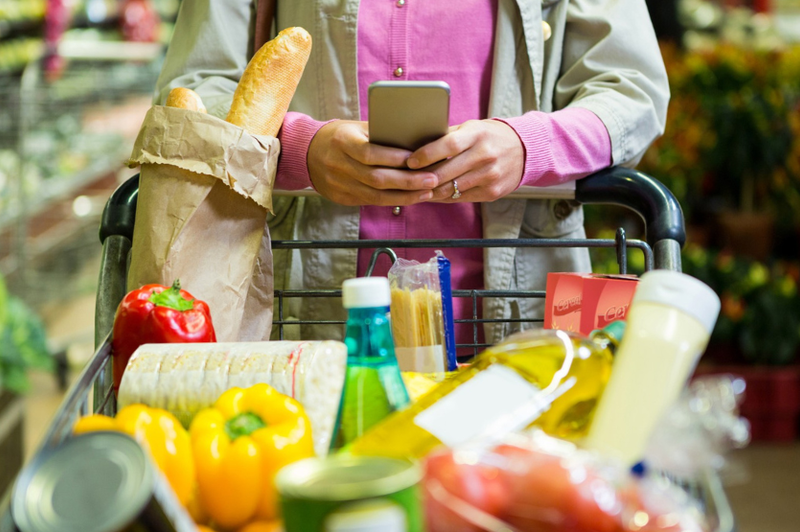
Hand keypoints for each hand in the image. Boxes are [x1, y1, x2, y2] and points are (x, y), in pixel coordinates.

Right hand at [307, 120, 436, 205]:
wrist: (307, 153)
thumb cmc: (340, 136)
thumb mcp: (356, 128)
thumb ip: (380, 134)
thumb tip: (415, 140)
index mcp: (342, 141)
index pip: (370, 153)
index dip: (394, 158)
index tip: (418, 159)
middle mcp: (338, 164)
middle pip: (376, 178)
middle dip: (407, 181)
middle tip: (432, 180)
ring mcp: (338, 184)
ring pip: (375, 195)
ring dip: (405, 196)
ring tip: (427, 192)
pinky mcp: (341, 198)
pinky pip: (370, 201)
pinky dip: (392, 201)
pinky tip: (410, 198)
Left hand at [407, 119, 524, 201]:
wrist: (524, 150)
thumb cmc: (489, 137)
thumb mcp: (471, 128)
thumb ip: (448, 136)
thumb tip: (416, 144)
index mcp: (477, 135)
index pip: (448, 145)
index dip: (426, 155)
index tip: (410, 162)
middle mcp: (485, 155)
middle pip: (446, 172)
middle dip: (423, 179)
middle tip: (406, 180)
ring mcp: (490, 176)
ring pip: (452, 189)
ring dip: (430, 191)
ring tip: (415, 190)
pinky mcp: (492, 192)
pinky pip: (461, 198)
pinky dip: (445, 197)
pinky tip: (433, 194)